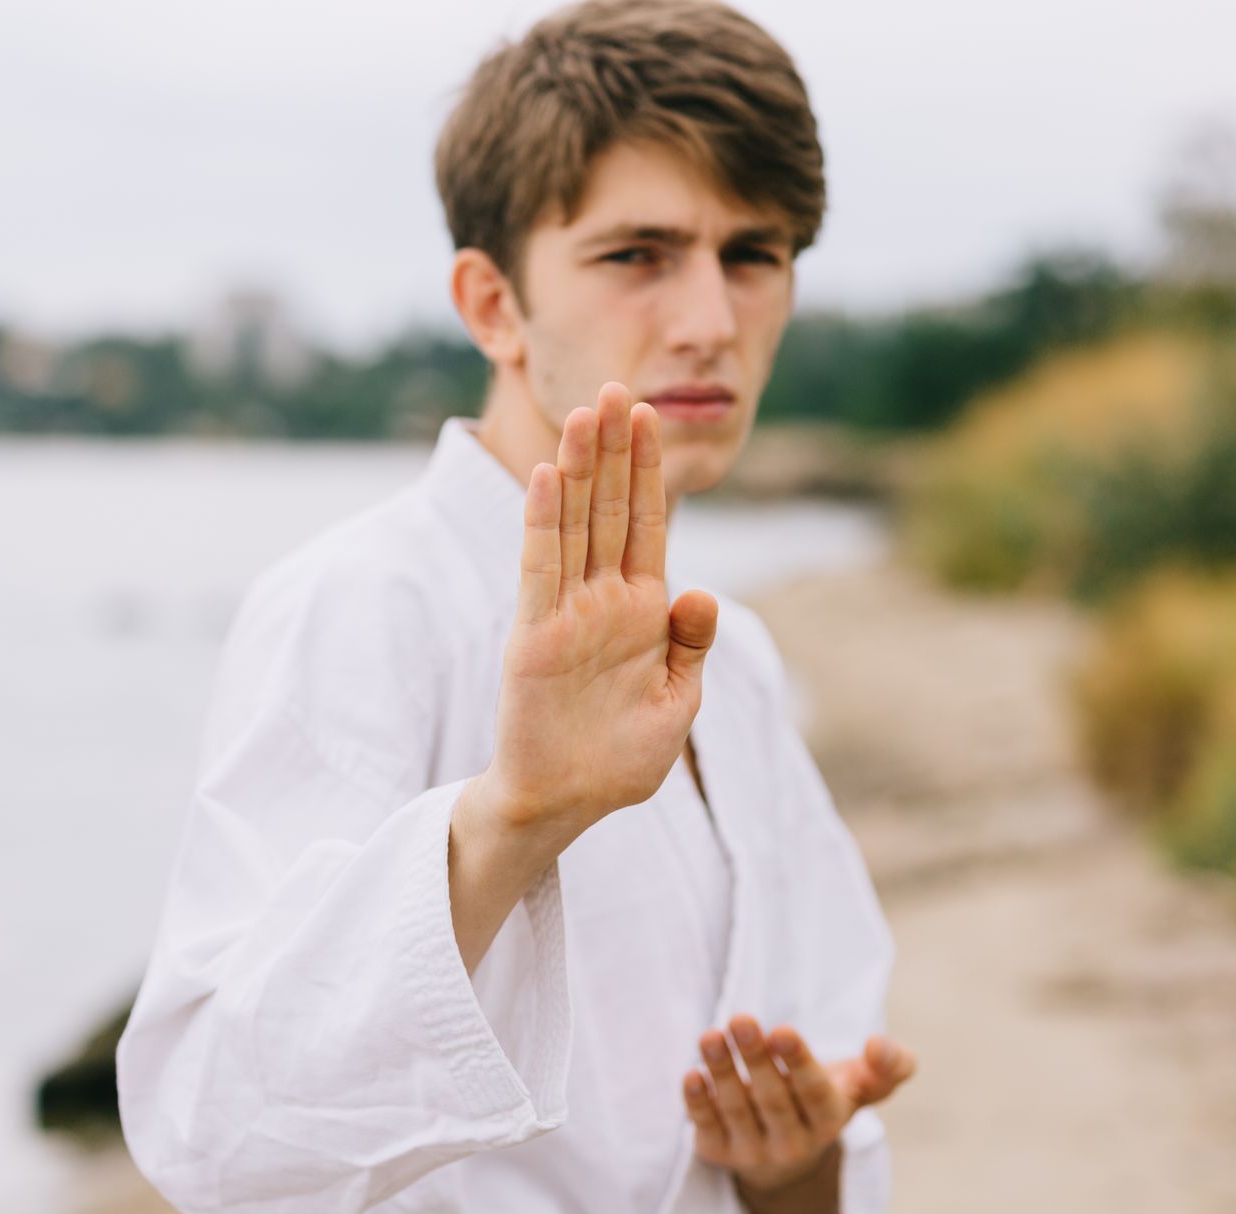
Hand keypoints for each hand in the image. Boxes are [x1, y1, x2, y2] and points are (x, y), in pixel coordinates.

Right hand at [477, 381, 718, 854]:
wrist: (568, 803)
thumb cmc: (621, 759)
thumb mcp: (677, 701)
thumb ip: (689, 645)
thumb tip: (701, 591)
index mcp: (642, 612)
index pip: (646, 525)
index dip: (648, 471)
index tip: (652, 415)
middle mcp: (602, 601)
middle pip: (608, 510)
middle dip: (614, 451)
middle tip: (615, 388)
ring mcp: (566, 614)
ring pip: (575, 527)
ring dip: (581, 470)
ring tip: (586, 413)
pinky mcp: (534, 637)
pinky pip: (540, 571)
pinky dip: (545, 525)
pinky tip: (549, 479)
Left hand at [683, 1013, 916, 1191]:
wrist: (786, 1148)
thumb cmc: (825, 1097)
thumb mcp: (861, 1084)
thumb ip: (889, 1066)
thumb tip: (880, 1045)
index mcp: (829, 1121)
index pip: (815, 1093)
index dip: (798, 1063)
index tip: (780, 1030)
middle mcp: (792, 1143)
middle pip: (772, 1099)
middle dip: (756, 1059)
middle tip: (740, 1019)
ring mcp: (752, 1151)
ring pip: (736, 1110)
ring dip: (721, 1072)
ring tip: (710, 1035)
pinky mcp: (718, 1152)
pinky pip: (706, 1128)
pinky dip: (697, 1103)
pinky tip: (692, 1074)